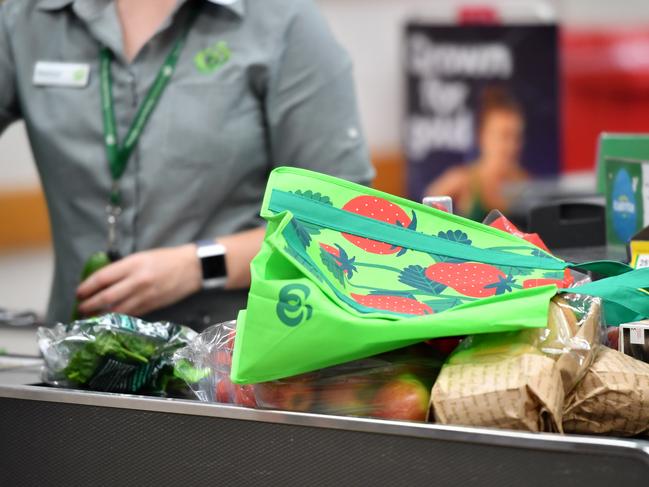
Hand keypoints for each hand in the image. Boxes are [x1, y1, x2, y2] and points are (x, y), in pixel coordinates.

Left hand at [76, 244, 200, 316]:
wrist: (192, 268)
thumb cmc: (166, 259)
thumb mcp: (142, 257)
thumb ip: (123, 268)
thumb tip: (103, 280)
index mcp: (133, 264)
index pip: (103, 277)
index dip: (87, 287)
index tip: (79, 292)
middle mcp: (137, 281)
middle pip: (107, 297)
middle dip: (90, 304)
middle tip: (81, 308)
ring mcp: (145, 295)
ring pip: (117, 309)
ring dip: (101, 314)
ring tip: (91, 317)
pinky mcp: (152, 306)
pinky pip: (131, 313)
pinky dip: (118, 317)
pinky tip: (110, 318)